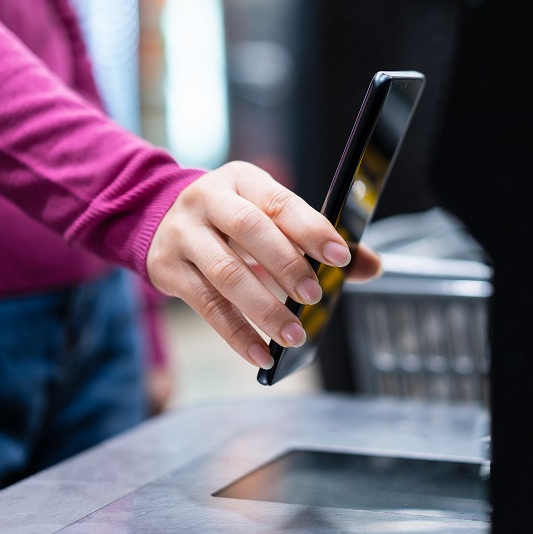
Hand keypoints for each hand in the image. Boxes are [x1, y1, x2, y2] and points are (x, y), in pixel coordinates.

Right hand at [146, 161, 381, 369]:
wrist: (160, 219)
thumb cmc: (234, 221)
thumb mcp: (271, 217)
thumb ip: (319, 241)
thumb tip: (372, 266)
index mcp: (243, 180)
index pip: (280, 202)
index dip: (311, 229)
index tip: (340, 257)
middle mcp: (208, 200)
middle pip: (249, 230)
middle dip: (287, 265)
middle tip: (314, 297)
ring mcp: (183, 234)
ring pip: (226, 272)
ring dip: (264, 308)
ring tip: (294, 335)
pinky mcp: (168, 269)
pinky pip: (205, 306)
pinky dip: (236, 333)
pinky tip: (261, 353)